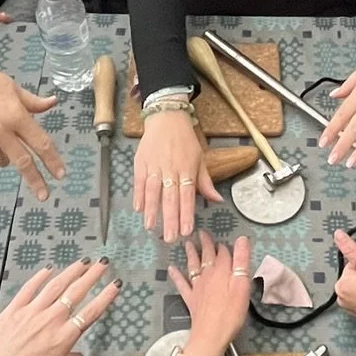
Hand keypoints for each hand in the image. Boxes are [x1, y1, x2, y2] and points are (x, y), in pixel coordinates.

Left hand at [0, 257, 118, 355]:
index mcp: (63, 339)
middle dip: (92, 275)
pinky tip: (49, 269)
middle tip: (102, 264)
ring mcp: (31, 313)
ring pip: (56, 285)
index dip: (105, 297)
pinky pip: (30, 288)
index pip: (91, 313)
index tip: (115, 285)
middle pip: (76, 292)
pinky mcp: (13, 310)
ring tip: (82, 262)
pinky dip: (40, 277)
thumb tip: (77, 355)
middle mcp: (50, 321)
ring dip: (71, 271)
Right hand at [133, 108, 217, 242]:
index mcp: (187, 169)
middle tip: (169, 237)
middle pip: (170, 197)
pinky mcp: (141, 162)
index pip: (187, 196)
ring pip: (153, 190)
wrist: (167, 117)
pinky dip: (138, 195)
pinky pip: (139, 181)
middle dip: (170, 218)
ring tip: (151, 227)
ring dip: (152, 210)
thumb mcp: (200, 159)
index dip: (186, 214)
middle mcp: (171, 169)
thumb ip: (205, 182)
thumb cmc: (186, 140)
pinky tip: (138, 209)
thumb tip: (217, 201)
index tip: (186, 231)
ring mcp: (154, 165)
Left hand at [168, 232, 253, 355]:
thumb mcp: (242, 285)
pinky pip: (181, 284)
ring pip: (193, 266)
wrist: (211, 335)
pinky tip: (171, 269)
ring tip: (187, 244)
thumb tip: (242, 239)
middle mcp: (207, 275)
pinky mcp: (191, 299)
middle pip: (207, 256)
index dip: (223, 245)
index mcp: (222, 271)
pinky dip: (176, 275)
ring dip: (191, 254)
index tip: (221, 238)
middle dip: (205, 244)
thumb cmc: (231, 312)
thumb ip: (241, 261)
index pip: (223, 253)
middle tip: (201, 233)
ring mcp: (197, 287)